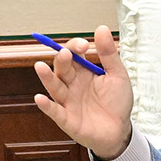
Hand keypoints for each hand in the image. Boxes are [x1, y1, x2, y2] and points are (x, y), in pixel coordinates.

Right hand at [31, 24, 136, 159]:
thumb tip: (101, 29)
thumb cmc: (117, 103)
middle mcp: (72, 84)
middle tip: (66, 53)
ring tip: (40, 67)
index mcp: (83, 72)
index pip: (73, 54)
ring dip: (47, 77)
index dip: (75, 47)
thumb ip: (109, 54)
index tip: (84, 45)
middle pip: (62, 68)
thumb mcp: (118, 76)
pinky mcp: (67, 120)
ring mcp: (68, 101)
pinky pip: (55, 111)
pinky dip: (47, 106)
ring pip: (54, 87)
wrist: (120, 131)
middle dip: (62, 60)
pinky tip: (40, 98)